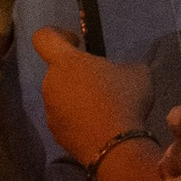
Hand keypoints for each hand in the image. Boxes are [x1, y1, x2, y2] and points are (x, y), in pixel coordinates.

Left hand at [31, 26, 151, 167]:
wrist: (115, 146)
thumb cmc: (123, 100)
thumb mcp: (137, 72)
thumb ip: (121, 66)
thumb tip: (119, 73)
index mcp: (65, 62)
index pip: (44, 37)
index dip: (58, 34)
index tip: (77, 42)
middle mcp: (50, 84)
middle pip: (58, 71)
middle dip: (77, 74)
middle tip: (103, 83)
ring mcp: (50, 111)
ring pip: (61, 97)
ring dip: (77, 98)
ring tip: (104, 109)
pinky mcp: (55, 134)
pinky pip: (65, 119)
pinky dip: (77, 120)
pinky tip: (99, 126)